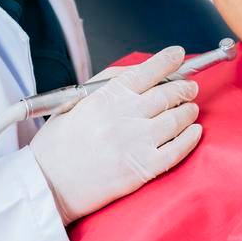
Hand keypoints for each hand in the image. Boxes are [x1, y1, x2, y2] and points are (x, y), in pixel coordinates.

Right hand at [29, 45, 202, 223]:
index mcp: (105, 99)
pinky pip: (177, 150)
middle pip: (168, 94)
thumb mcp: (73, 103)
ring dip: (189, 110)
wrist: (47, 186)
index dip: (167, 60)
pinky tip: (195, 132)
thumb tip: (139, 72)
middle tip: (189, 87)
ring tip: (190, 109)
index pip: (146, 72)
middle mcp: (124, 118)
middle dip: (184, 87)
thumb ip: (106, 84)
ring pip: (177, 119)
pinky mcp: (143, 170)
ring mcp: (136, 144)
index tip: (178, 54)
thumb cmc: (57, 146)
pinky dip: (191, 138)